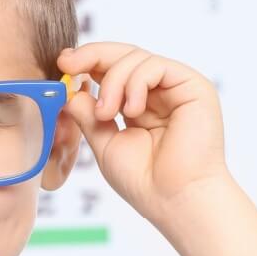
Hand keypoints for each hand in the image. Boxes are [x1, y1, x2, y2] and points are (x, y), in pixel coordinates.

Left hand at [56, 41, 231, 224]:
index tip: (63, 64)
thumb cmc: (144, 180)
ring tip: (107, 113)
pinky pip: (155, 66)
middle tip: (68, 65)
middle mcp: (159, 92)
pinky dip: (135, 83)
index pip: (111, 69)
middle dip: (92, 56)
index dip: (87, 61)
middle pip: (123, 55)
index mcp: (139, 104)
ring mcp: (176, 87)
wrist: (175, 199)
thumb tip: (68, 90)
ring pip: (136, 58)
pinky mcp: (193, 86)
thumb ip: (88, 114)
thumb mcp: (105, 142)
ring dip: (112, 81)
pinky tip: (131, 110)